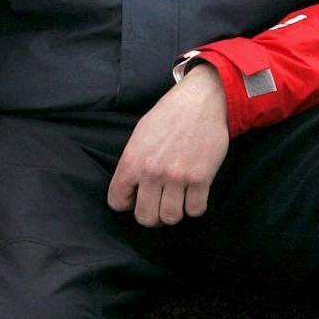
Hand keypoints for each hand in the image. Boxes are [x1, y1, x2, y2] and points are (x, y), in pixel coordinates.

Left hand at [108, 64, 230, 226]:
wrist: (199, 101)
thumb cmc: (168, 116)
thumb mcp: (139, 136)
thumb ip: (132, 163)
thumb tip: (129, 188)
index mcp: (132, 161)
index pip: (117, 201)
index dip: (125, 203)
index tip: (134, 199)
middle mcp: (152, 172)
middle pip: (145, 217)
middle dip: (151, 216)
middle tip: (157, 206)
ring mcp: (177, 177)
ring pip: (171, 217)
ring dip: (173, 212)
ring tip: (176, 199)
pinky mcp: (201, 178)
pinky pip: (195, 210)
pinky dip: (194, 207)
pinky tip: (193, 195)